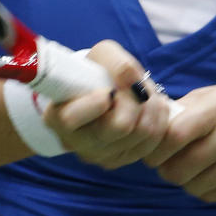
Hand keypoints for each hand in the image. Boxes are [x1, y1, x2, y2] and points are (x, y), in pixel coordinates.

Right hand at [43, 40, 173, 169]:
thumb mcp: (102, 55)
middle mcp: (76, 142)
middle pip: (120, 127)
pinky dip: (158, 119)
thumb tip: (133, 81)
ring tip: (143, 92)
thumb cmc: (98, 71)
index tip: (107, 90)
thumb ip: (117, 64)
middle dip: (135, 99)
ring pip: (143, 133)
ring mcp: (100, 155)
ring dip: (152, 106)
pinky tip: (149, 107)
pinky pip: (154, 142)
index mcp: (57, 116)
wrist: (103, 88)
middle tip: (135, 85)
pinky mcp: (122, 160)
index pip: (71, 119)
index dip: (95, 103)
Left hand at [145, 82, 215, 200]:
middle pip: (181, 167)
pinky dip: (204, 190)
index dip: (156, 149)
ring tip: (186, 171)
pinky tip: (206, 178)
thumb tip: (157, 120)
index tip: (151, 151)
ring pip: (197, 185)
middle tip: (165, 165)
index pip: (174, 136)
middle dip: (166, 170)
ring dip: (184, 182)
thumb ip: (189, 106)